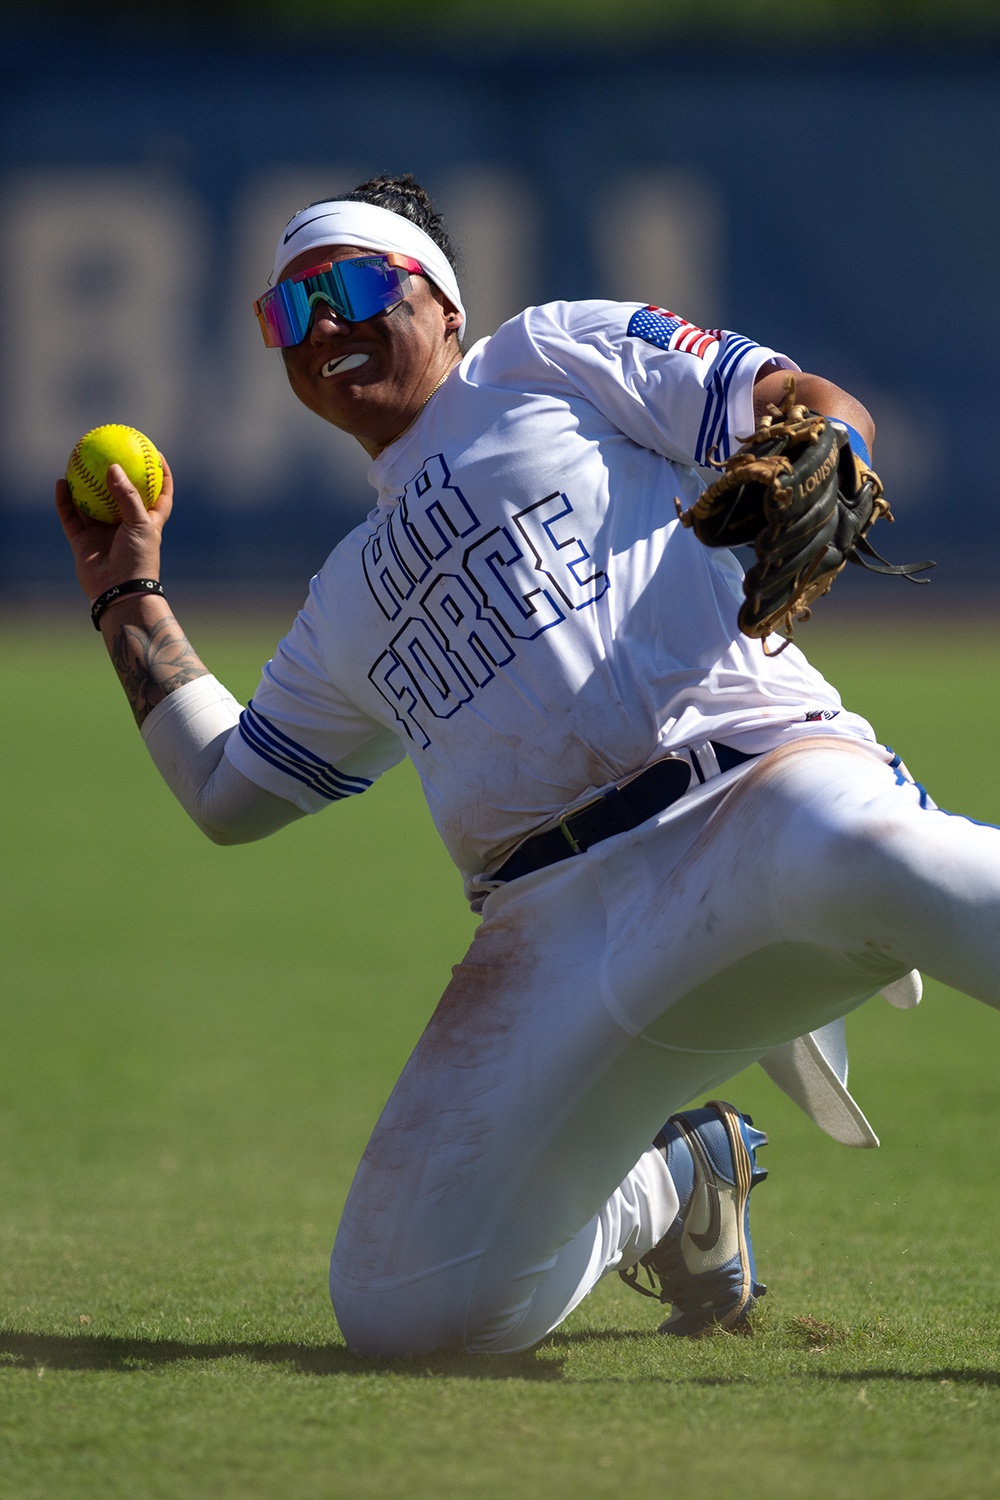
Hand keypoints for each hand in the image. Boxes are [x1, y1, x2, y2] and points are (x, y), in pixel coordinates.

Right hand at [55, 454, 173, 602]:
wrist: (119, 592)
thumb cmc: (139, 559)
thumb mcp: (141, 524)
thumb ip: (128, 496)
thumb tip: (113, 467)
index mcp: (147, 522)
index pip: (160, 496)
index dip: (162, 476)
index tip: (155, 454)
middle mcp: (124, 526)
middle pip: (120, 496)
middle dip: (115, 475)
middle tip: (109, 451)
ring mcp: (103, 533)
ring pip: (91, 504)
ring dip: (84, 485)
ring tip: (77, 461)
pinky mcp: (83, 542)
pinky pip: (71, 517)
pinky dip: (65, 501)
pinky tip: (61, 483)